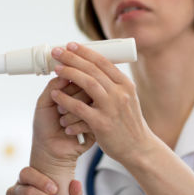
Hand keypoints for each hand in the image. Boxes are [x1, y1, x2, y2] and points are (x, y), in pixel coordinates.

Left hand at [30, 76, 93, 172]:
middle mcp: (87, 99)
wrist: (50, 151)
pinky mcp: (97, 127)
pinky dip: (74, 124)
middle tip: (58, 109)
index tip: (61, 77)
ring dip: (70, 111)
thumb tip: (65, 72)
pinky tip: (67, 130)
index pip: (80, 74)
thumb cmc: (46, 126)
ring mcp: (94, 113)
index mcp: (76, 91)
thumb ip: (54, 86)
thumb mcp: (45, 103)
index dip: (71, 74)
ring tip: (61, 121)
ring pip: (88, 100)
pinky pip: (90, 118)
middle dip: (69, 96)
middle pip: (86, 85)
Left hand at [49, 43, 154, 163]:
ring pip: (88, 84)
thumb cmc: (128, 124)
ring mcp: (112, 108)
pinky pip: (80, 108)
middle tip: (57, 52)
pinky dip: (65, 100)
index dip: (85, 52)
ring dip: (70, 74)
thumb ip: (114, 85)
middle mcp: (120, 93)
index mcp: (126, 85)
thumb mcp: (127, 99)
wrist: (138, 149)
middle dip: (73, 58)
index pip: (104, 62)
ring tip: (56, 69)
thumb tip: (95, 68)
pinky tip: (55, 95)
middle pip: (93, 69)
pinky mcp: (102, 124)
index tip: (71, 45)